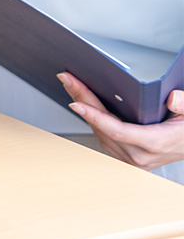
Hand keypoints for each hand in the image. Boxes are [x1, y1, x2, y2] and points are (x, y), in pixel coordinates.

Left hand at [59, 73, 183, 170]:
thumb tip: (172, 98)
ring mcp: (130, 159)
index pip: (118, 130)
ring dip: (84, 107)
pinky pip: (103, 137)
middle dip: (82, 100)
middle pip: (102, 126)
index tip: (76, 102)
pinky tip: (84, 102)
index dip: (95, 116)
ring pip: (99, 132)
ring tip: (72, 85)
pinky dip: (92, 118)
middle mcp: (139, 155)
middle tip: (67, 80)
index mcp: (155, 143)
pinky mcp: (125, 157)